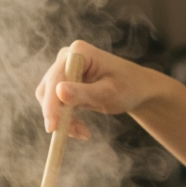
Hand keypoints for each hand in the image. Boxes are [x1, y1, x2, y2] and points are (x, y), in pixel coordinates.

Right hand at [35, 40, 158, 138]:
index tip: (53, 128)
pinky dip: (65, 119)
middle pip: (48, 89)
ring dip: (63, 120)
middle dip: (59, 115)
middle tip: (77, 135)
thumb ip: (83, 93)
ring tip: (84, 133)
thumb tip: (59, 91)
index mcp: (78, 52)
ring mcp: (63, 69)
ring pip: (49, 99)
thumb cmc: (127, 87)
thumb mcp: (107, 94)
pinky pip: (55, 104)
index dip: (52, 103)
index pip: (56, 78)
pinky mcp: (63, 82)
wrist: (136, 88)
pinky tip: (82, 130)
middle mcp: (66, 57)